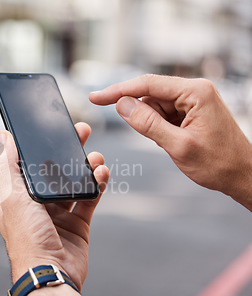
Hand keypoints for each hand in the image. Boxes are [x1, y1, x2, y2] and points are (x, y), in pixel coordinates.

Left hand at [0, 123, 108, 289]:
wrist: (50, 274)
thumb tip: (2, 137)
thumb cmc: (26, 238)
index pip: (28, 163)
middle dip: (67, 149)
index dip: (40, 144)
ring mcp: (58, 214)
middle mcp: (37, 204)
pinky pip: (89, 199)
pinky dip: (97, 184)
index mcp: (17, 196)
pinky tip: (102, 172)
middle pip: (53, 170)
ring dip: (85, 166)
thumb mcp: (13, 197)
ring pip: (73, 182)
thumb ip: (8, 166)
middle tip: (82, 131)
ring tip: (95, 155)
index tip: (52, 126)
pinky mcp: (77, 224)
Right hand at [90, 74, 251, 210]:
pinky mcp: (190, 111)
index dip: (117, 91)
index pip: (147, 84)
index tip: (95, 98)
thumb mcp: (178, 146)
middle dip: (141, 116)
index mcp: (195, 92)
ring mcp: (192, 101)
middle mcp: (194, 91)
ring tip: (171, 144)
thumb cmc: (219, 163)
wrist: (242, 175)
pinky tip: (172, 141)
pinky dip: (158, 128)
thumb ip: (148, 124)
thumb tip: (122, 105)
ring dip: (152, 125)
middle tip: (156, 139)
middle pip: (149, 95)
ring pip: (154, 106)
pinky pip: (163, 114)